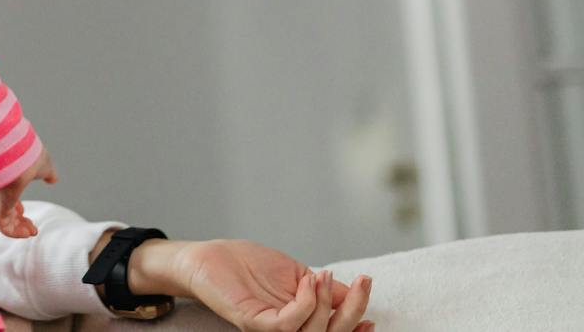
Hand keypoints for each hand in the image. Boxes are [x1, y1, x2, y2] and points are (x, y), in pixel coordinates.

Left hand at [0, 145, 57, 237]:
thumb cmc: (29, 154)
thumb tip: (53, 179)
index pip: (6, 198)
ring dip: (18, 229)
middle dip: (18, 221)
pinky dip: (15, 232)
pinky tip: (27, 233)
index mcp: (5, 179)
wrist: (18, 151)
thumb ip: (48, 174)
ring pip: (3, 221)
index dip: (15, 207)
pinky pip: (3, 227)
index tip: (24, 212)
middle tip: (32, 228)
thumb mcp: (43, 165)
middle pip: (4, 211)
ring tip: (32, 232)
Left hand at [161, 238, 373, 331]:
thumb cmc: (249, 266)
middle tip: (364, 283)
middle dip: (352, 311)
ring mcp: (269, 329)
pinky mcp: (253, 322)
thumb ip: (324, 288)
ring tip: (323, 275)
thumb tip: (355, 293)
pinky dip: (305, 304)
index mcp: (299, 322)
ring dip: (326, 302)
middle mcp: (286, 330)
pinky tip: (309, 281)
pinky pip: (287, 324)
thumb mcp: (296, 275)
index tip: (373, 313)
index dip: (356, 326)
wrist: (210, 258)